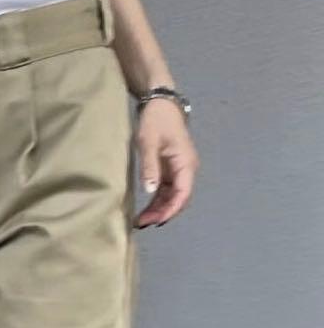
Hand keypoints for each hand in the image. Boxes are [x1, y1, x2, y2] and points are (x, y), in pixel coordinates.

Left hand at [133, 98, 198, 227]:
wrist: (160, 104)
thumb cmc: (156, 121)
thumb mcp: (148, 143)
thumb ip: (149, 167)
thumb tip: (149, 191)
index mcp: (186, 163)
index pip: (182, 193)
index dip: (170, 210)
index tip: (156, 222)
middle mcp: (186, 169)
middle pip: (178, 198)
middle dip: (163, 213)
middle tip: (142, 224)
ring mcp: (179, 170)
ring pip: (172, 197)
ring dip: (159, 210)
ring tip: (140, 221)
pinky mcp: (170, 170)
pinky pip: (166, 190)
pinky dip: (157, 202)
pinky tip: (145, 211)